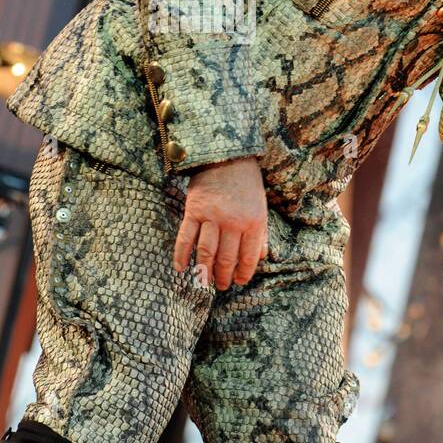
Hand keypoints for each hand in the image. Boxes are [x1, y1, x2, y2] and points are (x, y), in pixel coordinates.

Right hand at [173, 156, 267, 290]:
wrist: (227, 156)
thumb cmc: (246, 184)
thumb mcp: (261, 207)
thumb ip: (261, 233)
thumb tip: (261, 257)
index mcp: (253, 222)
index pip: (248, 257)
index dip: (244, 273)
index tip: (239, 281)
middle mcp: (233, 222)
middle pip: (226, 258)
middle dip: (224, 276)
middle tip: (222, 285)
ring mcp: (212, 216)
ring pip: (206, 252)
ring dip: (205, 271)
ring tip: (205, 281)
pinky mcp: (194, 210)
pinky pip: (186, 237)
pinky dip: (181, 254)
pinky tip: (180, 268)